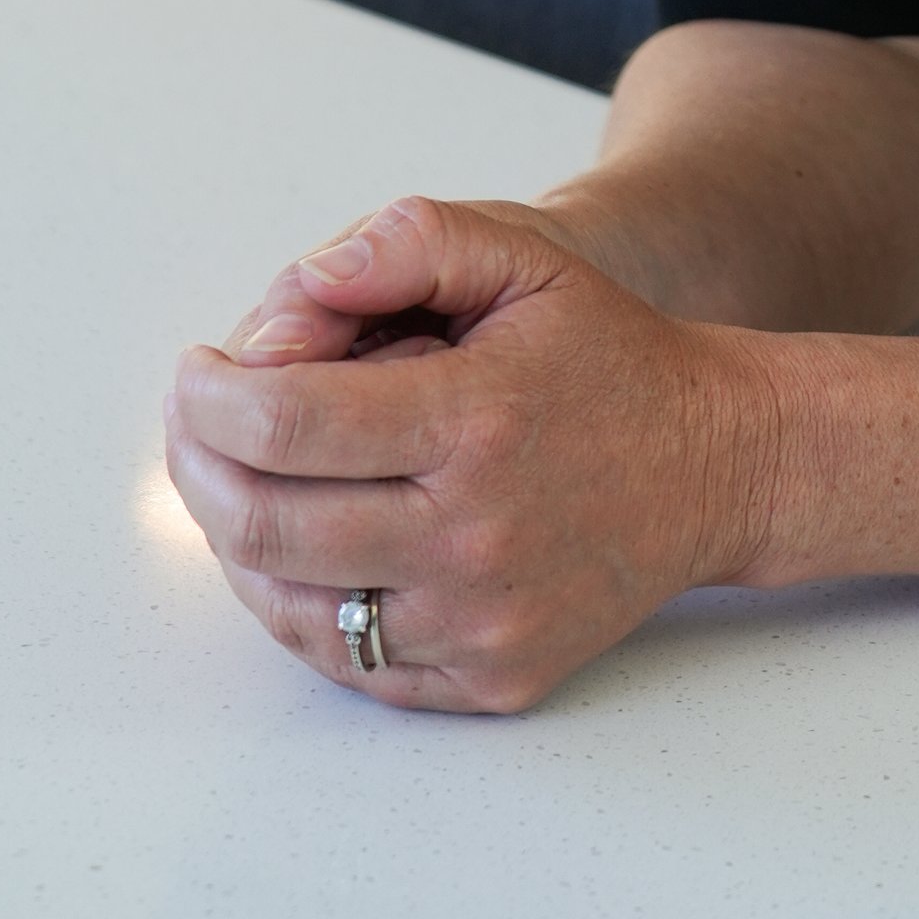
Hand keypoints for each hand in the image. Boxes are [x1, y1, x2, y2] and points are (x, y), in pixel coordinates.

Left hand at [165, 195, 787, 713]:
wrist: (718, 465)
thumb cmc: (610, 358)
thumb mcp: (527, 259)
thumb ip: (412, 242)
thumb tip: (307, 280)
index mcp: (479, 418)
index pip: (286, 423)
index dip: (211, 398)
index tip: (200, 372)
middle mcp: (476, 532)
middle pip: (267, 524)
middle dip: (201, 468)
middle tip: (199, 425)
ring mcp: (480, 619)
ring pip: (292, 607)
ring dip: (238, 540)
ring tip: (243, 481)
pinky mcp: (489, 677)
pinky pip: (349, 663)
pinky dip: (301, 606)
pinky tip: (306, 547)